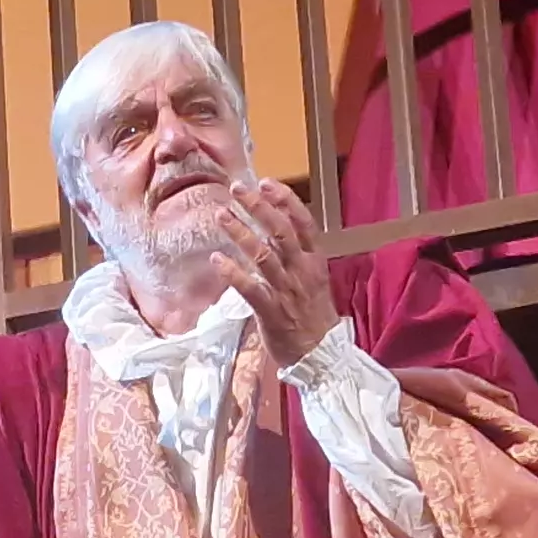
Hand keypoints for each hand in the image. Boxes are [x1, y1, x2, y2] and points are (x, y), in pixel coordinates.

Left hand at [212, 177, 339, 366]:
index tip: (266, 183)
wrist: (320, 355)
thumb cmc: (313, 315)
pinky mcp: (270, 311)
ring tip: (220, 215)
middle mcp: (301, 271)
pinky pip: (250, 288)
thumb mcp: (313, 280)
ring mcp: (286, 290)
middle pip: (281, 231)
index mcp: (314, 261)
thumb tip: (275, 230)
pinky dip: (232, 272)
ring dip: (240, 232)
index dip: (285, 200)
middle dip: (258, 207)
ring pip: (262, 254)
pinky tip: (216, 259)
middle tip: (237, 189)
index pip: (303, 222)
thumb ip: (297, 256)